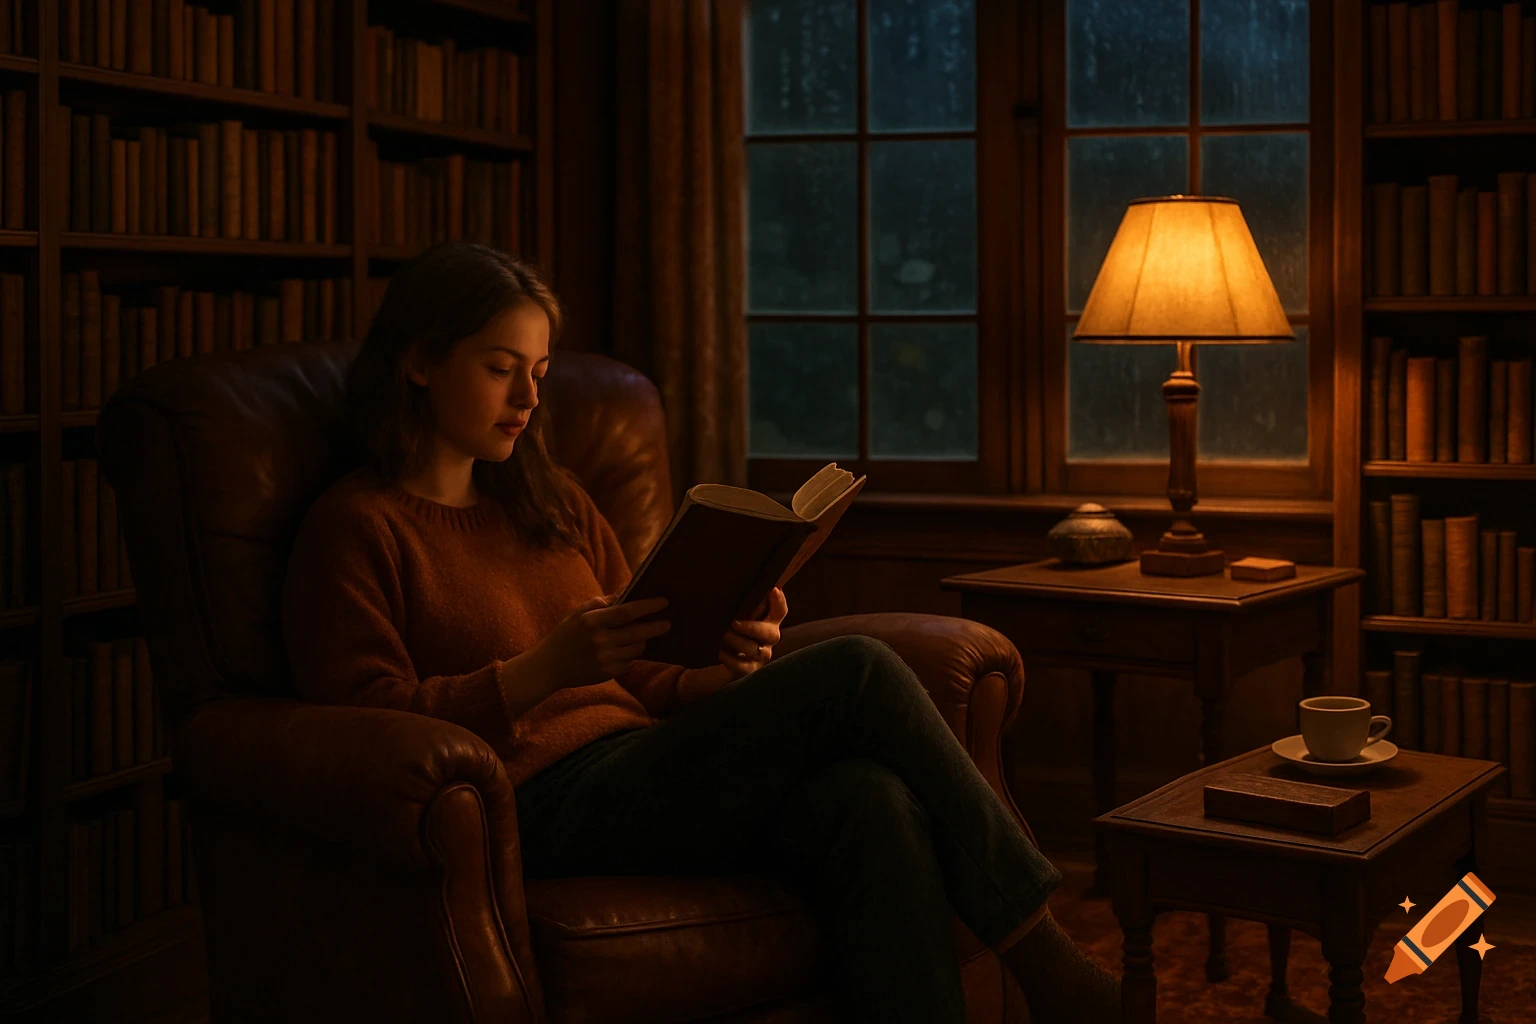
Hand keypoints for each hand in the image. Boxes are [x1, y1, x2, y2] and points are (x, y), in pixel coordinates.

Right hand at [531, 593, 670, 690]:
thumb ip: (601, 602)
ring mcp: (604, 659)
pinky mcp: (607, 673)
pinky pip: (629, 661)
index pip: (627, 611)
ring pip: (637, 648)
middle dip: (656, 627)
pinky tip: (622, 651)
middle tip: (667, 623)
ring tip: (639, 636)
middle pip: (638, 632)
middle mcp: (600, 640)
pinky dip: (629, 655)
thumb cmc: (566, 635)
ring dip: (642, 641)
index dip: (648, 606)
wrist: (549, 667)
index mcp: (592, 621)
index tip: (663, 602)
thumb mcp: (578, 613)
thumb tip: (626, 592)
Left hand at [717, 586, 788, 678]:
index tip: (773, 590)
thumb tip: (733, 582)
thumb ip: (740, 605)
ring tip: (724, 635)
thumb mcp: (734, 615)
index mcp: (767, 623)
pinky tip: (720, 652)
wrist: (713, 656)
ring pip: (756, 650)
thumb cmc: (727, 629)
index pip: (780, 611)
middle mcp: (767, 640)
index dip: (779, 602)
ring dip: (738, 642)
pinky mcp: (749, 671)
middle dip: (753, 628)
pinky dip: (730, 659)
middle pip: (771, 634)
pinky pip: (743, 667)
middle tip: (734, 622)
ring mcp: (760, 657)